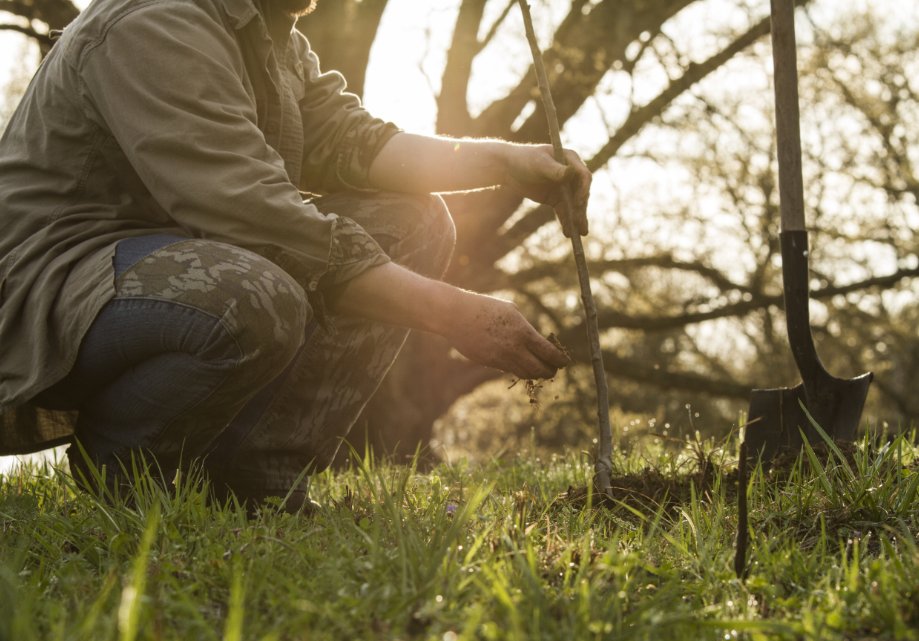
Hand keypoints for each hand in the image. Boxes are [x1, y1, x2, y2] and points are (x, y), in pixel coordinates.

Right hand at [442, 290, 568, 378]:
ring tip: (539, 370)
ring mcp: (501, 358)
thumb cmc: (485, 308)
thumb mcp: (510, 311)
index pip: (549, 353)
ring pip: (525, 373)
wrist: (456, 315)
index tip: (564, 362)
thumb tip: (535, 341)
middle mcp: (514, 348)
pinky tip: (520, 364)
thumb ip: (524, 327)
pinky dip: (518, 369)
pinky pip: (509, 370)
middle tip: (553, 370)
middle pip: (539, 369)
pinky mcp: (490, 362)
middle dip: (550, 371)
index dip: (559, 360)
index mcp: (522, 332)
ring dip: (535, 373)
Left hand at [503, 143, 591, 236]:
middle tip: (580, 224)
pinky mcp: (556, 198)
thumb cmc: (524, 160)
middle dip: (581, 209)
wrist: (508, 169)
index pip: (583, 176)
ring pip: (574, 204)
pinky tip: (568, 233)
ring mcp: (565, 187)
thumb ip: (555, 170)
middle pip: (581, 193)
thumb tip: (571, 172)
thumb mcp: (539, 164)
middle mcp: (571, 173)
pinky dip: (566, 221)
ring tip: (579, 234)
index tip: (579, 203)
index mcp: (571, 159)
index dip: (583, 190)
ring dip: (577, 219)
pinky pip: (564, 211)